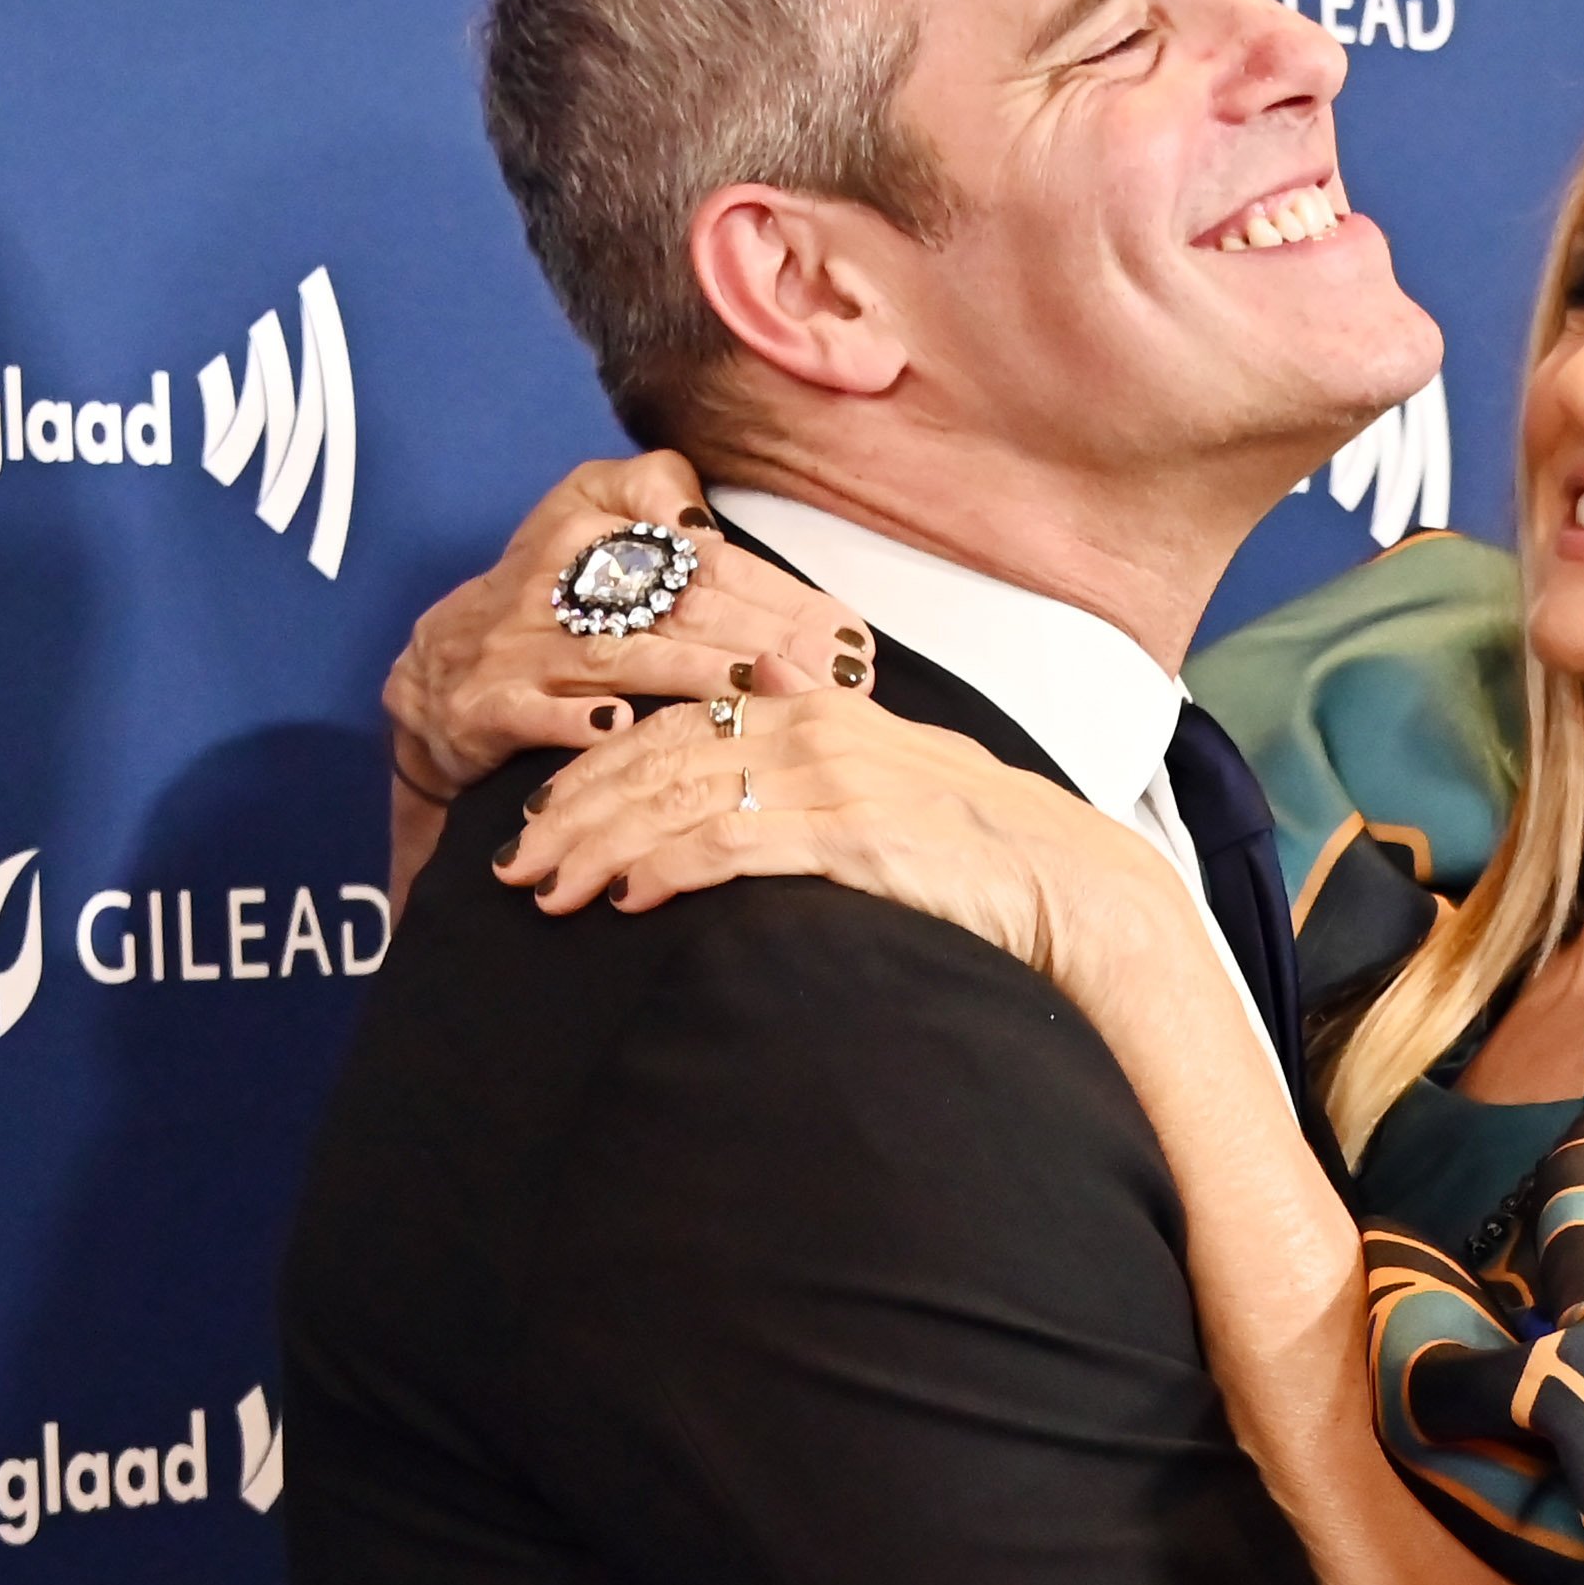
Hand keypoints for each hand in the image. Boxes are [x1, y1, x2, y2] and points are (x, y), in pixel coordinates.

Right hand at [382, 454, 871, 895]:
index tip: (846, 634)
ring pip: (618, 659)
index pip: (701, 559)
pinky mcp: (487, 705)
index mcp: (587, 525)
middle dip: (760, 641)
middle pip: (674, 609)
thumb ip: (652, 489)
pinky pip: (536, 715)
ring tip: (758, 691)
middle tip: (833, 675)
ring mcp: (519, 647)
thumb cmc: (544, 595)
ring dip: (690, 677)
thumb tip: (706, 516)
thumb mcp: (588, 513)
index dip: (777, 594)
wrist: (435, 670)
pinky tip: (624, 728)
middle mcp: (554, 581)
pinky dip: (578, 722)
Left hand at [500, 687, 1189, 997]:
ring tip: (546, 892)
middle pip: (654, 758)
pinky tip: (624, 897)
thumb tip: (768, 687)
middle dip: (571, 811)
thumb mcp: (897, 766)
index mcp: (814, 708)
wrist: (1071, 884)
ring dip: (597, 847)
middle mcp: (812, 728)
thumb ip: (823, 733)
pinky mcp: (848, 835)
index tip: (541, 815)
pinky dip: (665, 868)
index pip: (673, 727)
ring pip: (676, 799)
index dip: (594, 769)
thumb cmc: (986, 845)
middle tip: (512, 863)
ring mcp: (829, 779)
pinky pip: (730, 844)